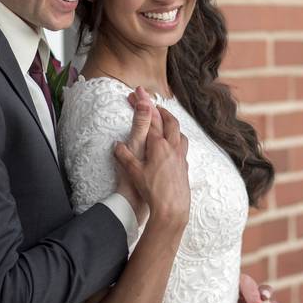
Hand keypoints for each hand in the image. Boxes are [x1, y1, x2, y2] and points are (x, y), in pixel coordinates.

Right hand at [114, 88, 189, 230]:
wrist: (172, 208)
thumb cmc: (153, 190)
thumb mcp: (133, 172)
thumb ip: (125, 156)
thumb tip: (117, 145)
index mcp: (159, 145)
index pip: (151, 120)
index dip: (143, 105)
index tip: (138, 94)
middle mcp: (173, 146)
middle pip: (169, 122)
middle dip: (161, 111)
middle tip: (153, 104)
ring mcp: (181, 156)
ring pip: (179, 133)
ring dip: (172, 123)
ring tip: (166, 121)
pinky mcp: (185, 166)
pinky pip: (184, 145)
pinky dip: (178, 138)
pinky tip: (175, 144)